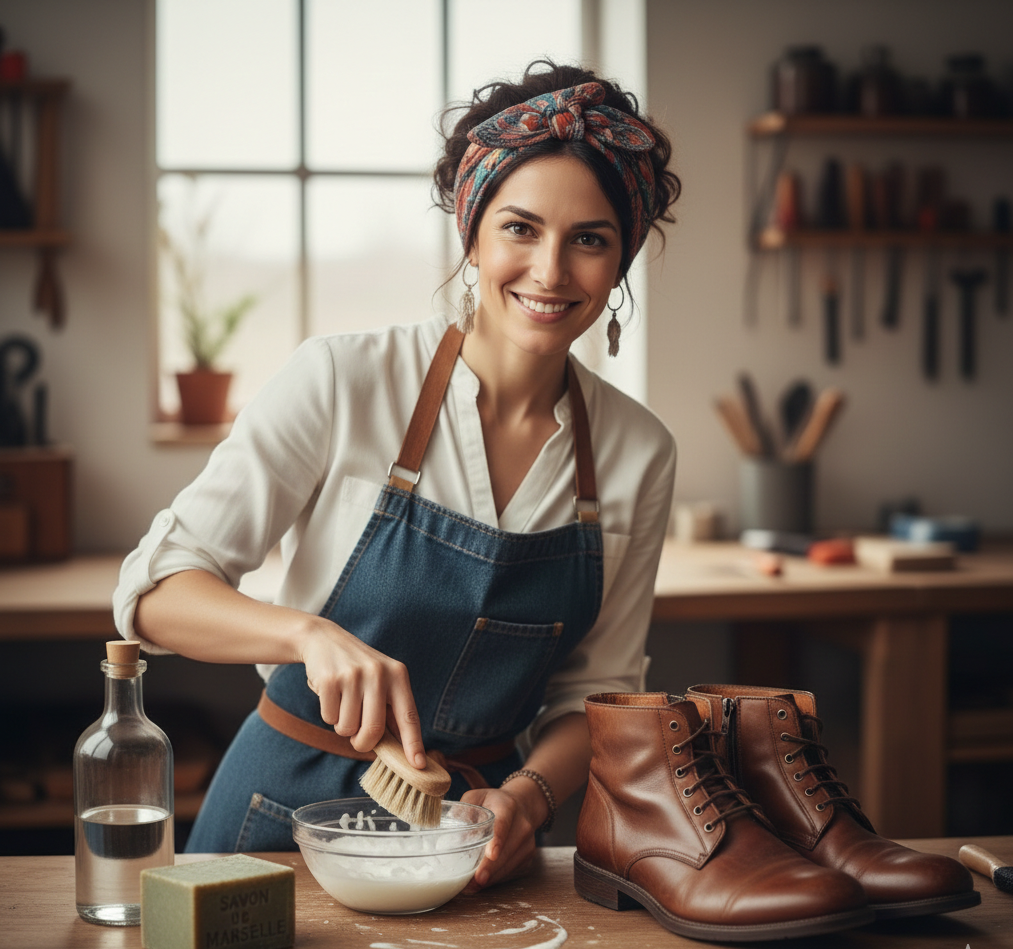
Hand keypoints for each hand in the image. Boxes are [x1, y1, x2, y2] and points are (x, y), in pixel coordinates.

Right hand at [299, 618, 425, 767]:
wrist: (325, 640)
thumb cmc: (358, 670)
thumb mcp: (382, 681)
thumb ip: (391, 710)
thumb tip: (401, 750)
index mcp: (398, 675)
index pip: (409, 716)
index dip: (413, 743)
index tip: (418, 765)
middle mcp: (379, 673)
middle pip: (373, 731)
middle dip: (362, 742)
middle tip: (356, 735)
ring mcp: (354, 676)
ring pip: (347, 729)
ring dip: (342, 725)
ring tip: (343, 701)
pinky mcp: (330, 680)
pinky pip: (329, 718)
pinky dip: (328, 714)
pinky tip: (331, 694)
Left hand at [460, 784, 542, 890]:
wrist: (522, 805)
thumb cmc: (492, 802)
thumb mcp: (476, 797)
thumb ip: (463, 810)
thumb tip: (450, 833)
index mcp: (507, 806)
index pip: (503, 823)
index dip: (498, 839)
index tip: (491, 855)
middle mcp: (522, 824)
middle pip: (507, 849)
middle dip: (490, 868)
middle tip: (474, 881)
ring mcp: (528, 842)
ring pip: (510, 864)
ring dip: (491, 877)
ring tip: (471, 885)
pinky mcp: (528, 856)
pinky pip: (511, 871)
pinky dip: (496, 878)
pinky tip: (483, 880)